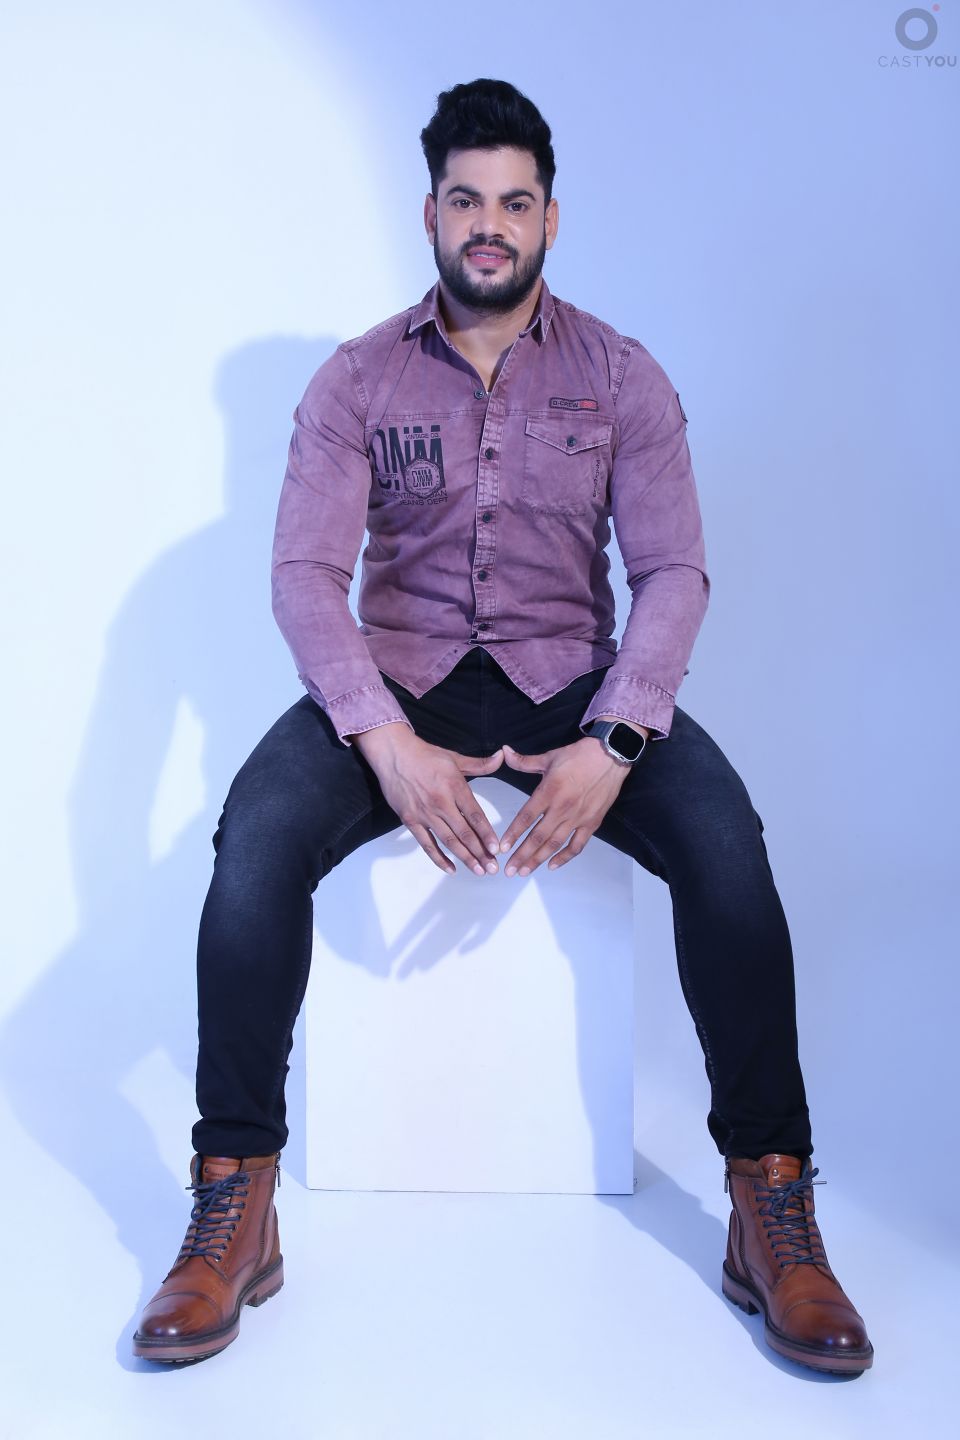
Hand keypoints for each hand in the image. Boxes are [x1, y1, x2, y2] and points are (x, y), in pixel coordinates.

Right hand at [351, 723, 502, 876]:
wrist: (393, 754)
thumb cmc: (424, 755)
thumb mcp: (455, 758)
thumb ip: (481, 764)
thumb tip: (502, 757)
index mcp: (455, 787)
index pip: (475, 816)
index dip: (487, 834)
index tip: (496, 850)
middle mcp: (441, 803)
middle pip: (465, 833)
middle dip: (480, 852)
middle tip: (492, 868)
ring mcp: (425, 814)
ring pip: (449, 841)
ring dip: (465, 858)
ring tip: (478, 870)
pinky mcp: (410, 820)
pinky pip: (426, 844)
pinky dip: (438, 858)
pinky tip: (450, 869)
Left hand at [498, 736, 632, 875]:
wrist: (611, 756)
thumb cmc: (580, 756)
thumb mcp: (549, 757)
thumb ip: (524, 761)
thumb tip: (504, 753)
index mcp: (549, 791)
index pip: (526, 817)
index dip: (513, 834)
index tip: (502, 848)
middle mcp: (562, 808)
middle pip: (538, 837)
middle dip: (521, 855)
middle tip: (509, 870)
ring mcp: (578, 817)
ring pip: (555, 844)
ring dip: (538, 859)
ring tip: (524, 871)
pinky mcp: (592, 822)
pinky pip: (577, 845)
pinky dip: (565, 857)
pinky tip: (552, 865)